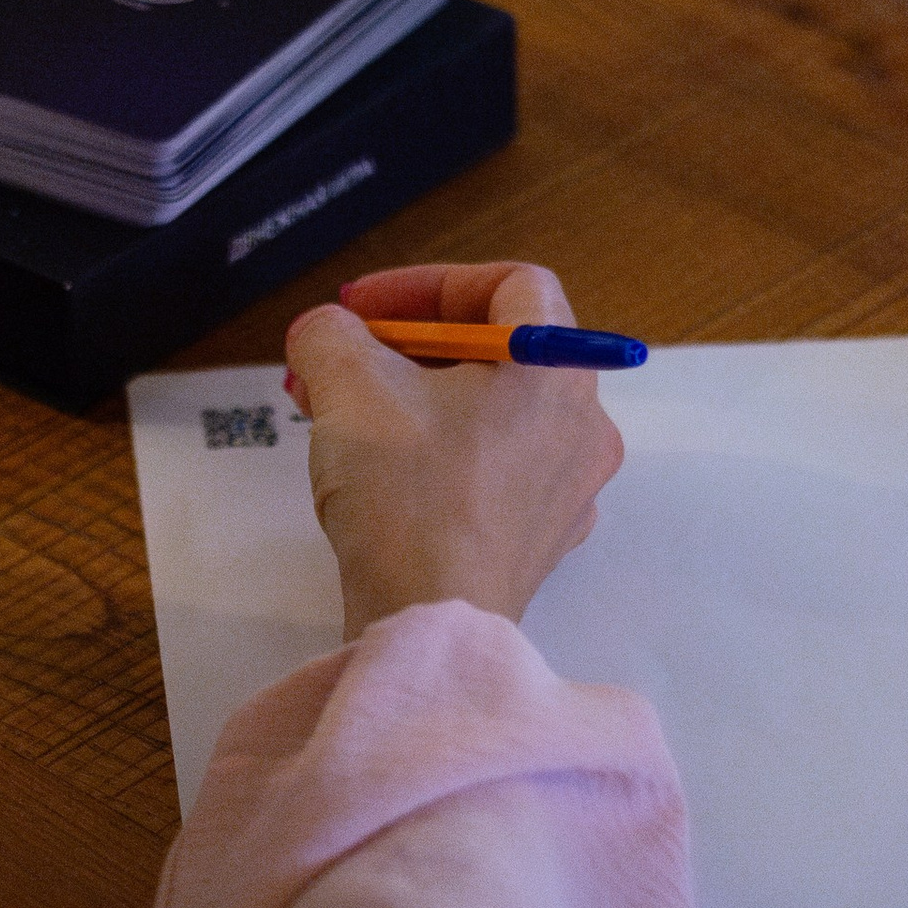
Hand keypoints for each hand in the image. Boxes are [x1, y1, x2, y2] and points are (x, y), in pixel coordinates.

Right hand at [286, 260, 623, 639]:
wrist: (431, 623)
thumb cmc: (408, 499)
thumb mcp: (350, 388)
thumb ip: (332, 335)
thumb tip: (325, 332)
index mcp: (556, 370)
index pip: (512, 284)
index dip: (430, 283)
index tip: (365, 309)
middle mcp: (581, 424)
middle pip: (498, 351)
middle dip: (407, 346)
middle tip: (343, 360)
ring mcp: (567, 487)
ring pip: (490, 414)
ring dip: (415, 400)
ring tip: (340, 416)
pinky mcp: (541, 539)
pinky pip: (492, 472)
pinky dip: (438, 456)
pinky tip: (378, 476)